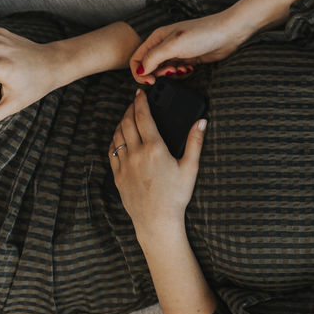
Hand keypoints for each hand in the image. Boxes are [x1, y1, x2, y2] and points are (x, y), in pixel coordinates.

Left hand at [109, 89, 206, 233]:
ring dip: (121, 122)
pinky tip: (120, 137)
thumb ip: (195, 142)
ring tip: (128, 116)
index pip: (143, 117)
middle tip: (135, 101)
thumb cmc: (176, 196)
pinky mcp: (117, 175)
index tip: (140, 93)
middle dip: (130, 108)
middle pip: (127, 122)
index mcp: (154, 148)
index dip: (140, 102)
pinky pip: (112, 151)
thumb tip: (202, 122)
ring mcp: (124, 164)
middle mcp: (136, 153)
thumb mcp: (190, 168)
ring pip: (117, 135)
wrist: (157, 221)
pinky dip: (115, 139)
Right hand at [130, 11, 246, 83]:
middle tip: (172, 72)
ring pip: (164, 70)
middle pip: (150, 66)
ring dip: (172, 74)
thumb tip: (140, 71)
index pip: (137, 58)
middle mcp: (164, 45)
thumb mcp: (173, 46)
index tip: (150, 81)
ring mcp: (177, 52)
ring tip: (183, 69)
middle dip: (159, 74)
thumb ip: (154, 58)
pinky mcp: (189, 59)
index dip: (139, 72)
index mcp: (157, 38)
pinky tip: (191, 68)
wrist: (228, 33)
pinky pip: (178, 71)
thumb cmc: (202, 34)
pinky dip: (182, 73)